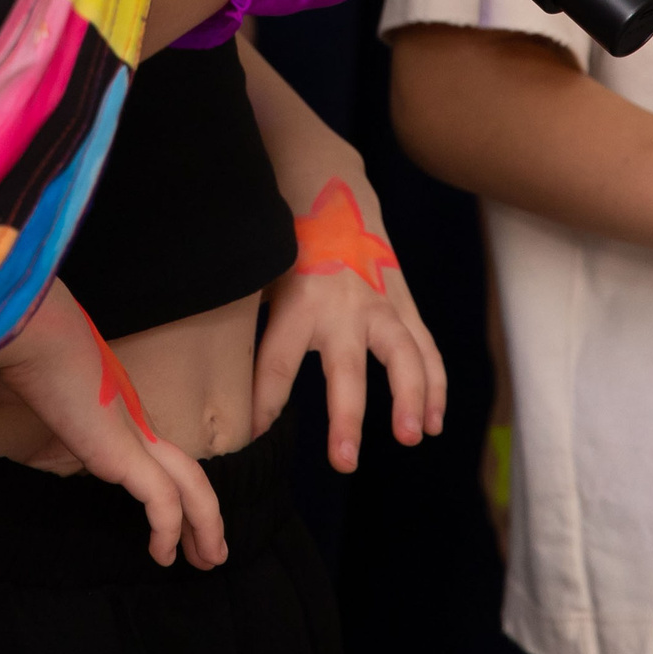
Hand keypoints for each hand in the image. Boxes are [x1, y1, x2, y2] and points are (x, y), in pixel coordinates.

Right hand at [0, 281, 226, 568]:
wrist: (28, 327)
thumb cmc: (13, 346)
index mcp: (106, 404)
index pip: (141, 445)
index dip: (153, 476)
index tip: (157, 512)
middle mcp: (128, 418)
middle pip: (184, 468)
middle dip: (202, 510)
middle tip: (211, 549)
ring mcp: (131, 434)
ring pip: (190, 485)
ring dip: (204, 524)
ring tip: (210, 560)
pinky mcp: (124, 450)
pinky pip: (163, 501)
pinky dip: (170, 528)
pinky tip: (164, 556)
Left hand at [252, 182, 444, 470]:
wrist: (332, 192)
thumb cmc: (286, 245)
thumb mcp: (259, 277)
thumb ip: (247, 326)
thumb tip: (217, 385)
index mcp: (297, 301)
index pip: (277, 363)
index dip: (263, 403)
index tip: (252, 435)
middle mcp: (342, 307)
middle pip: (346, 368)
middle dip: (346, 416)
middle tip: (344, 461)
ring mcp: (379, 304)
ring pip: (402, 355)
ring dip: (410, 396)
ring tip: (411, 437)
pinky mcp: (403, 303)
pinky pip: (425, 348)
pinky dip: (435, 385)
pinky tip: (433, 424)